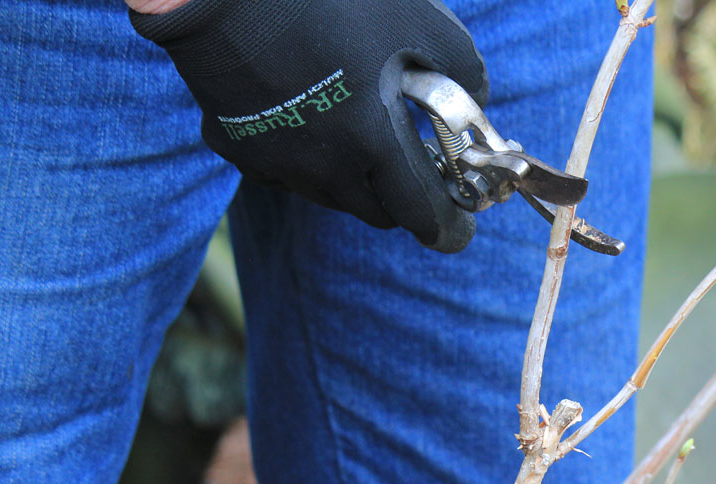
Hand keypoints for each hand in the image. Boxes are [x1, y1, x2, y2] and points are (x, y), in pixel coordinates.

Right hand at [131, 0, 487, 252]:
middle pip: (377, 212)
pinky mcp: (237, 149)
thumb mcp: (419, 21)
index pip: (419, 215)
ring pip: (331, 195)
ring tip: (356, 132)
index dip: (444, 225)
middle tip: (407, 167)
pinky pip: (283, 172)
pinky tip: (305, 116)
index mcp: (373, 145)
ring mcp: (276, 164)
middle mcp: (325, 169)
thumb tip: (478, 99)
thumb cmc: (329, 0)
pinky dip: (303, 158)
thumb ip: (464, 68)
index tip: (455, 228)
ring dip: (352, 179)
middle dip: (399, 198)